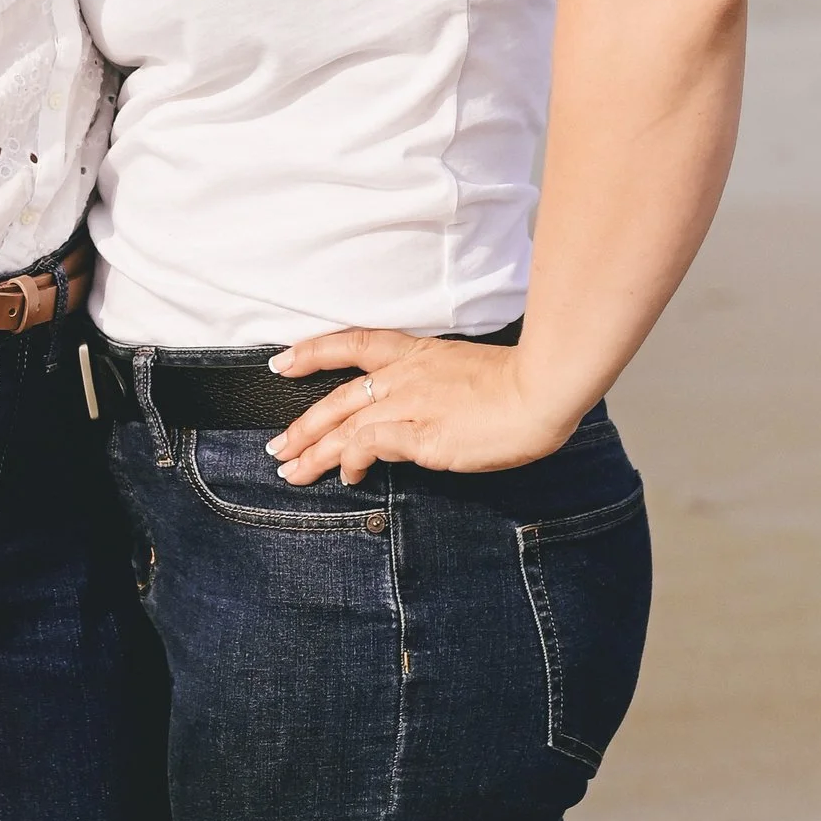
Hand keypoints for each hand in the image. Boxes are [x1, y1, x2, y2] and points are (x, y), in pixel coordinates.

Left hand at [265, 327, 578, 485]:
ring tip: (292, 471)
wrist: (542, 389)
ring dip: (314, 452)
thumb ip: (435, 388)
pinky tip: (345, 476)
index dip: (312, 352)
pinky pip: (369, 445)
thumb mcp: (467, 373)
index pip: (352, 344)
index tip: (282, 362)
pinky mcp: (420, 433)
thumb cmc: (519, 383)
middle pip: (337, 398)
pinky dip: (350, 460)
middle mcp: (405, 375)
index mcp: (417, 353)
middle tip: (278, 446)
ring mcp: (410, 403)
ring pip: (344, 426)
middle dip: (303, 425)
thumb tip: (415, 417)